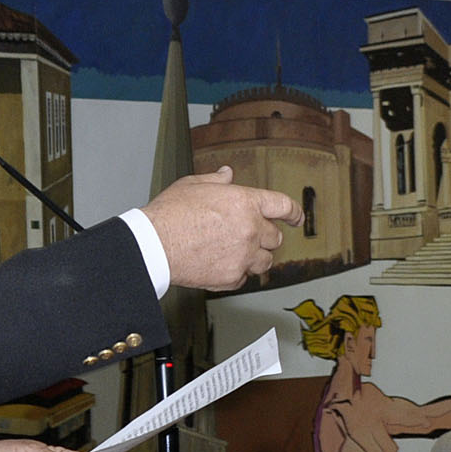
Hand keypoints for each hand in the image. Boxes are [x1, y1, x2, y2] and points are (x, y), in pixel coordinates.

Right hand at [141, 166, 301, 291]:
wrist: (154, 245)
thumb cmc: (170, 214)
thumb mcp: (193, 185)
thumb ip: (217, 180)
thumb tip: (227, 174)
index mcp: (245, 202)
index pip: (283, 206)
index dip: (294, 213)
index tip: (297, 218)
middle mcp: (250, 229)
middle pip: (275, 237)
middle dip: (264, 236)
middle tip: (247, 236)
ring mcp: (243, 255)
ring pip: (265, 261)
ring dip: (255, 257)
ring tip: (235, 252)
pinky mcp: (232, 277)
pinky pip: (245, 277)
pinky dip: (237, 272)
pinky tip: (219, 263)